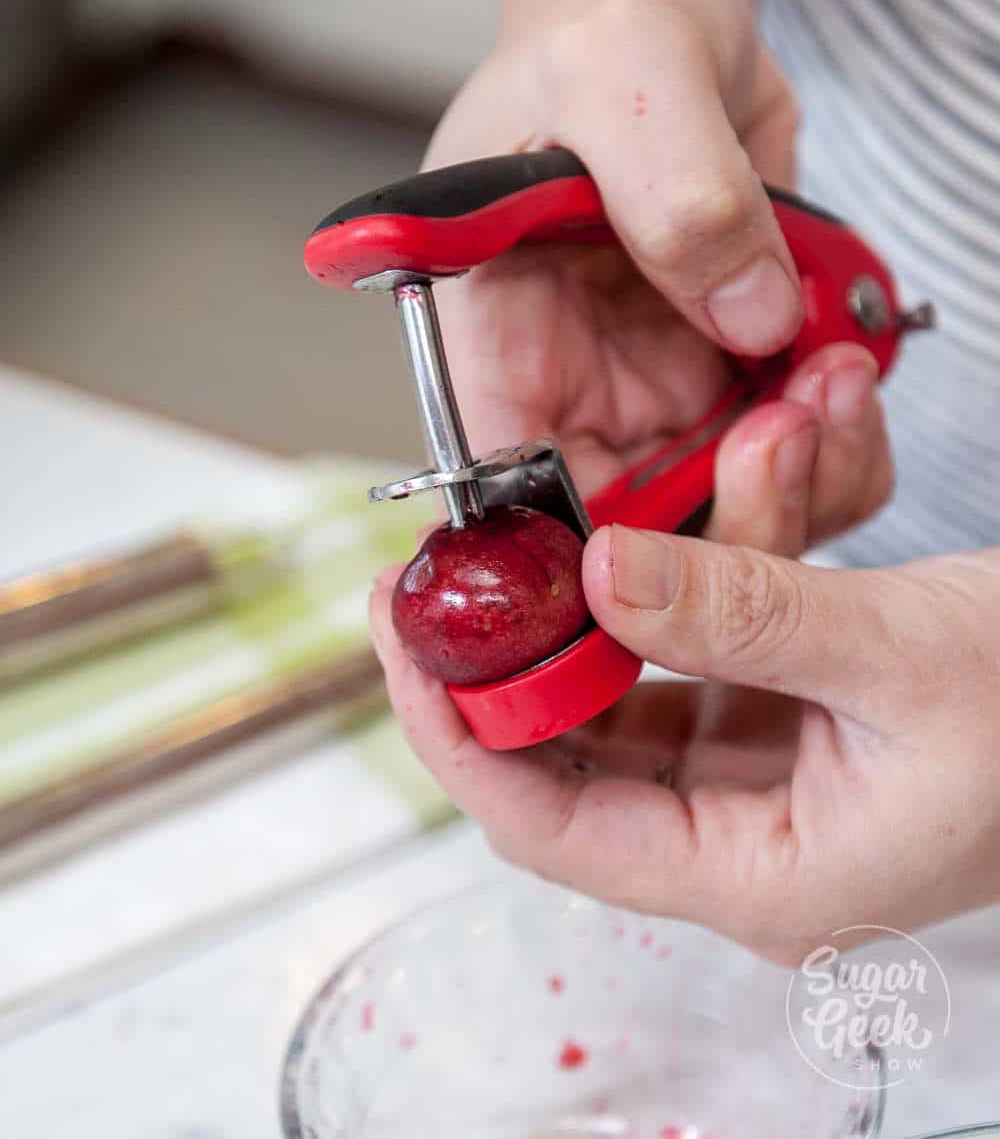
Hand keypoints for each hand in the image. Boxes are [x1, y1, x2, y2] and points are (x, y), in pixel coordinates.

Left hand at [370, 535, 999, 963]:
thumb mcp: (896, 655)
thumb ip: (741, 615)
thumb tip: (600, 576)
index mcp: (767, 878)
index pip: (556, 829)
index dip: (462, 739)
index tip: (406, 645)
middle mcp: (749, 838)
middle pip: (574, 758)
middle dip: (510, 657)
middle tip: (447, 572)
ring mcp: (762, 772)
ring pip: (635, 684)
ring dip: (621, 587)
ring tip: (593, 500)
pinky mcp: (781, 713)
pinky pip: (698, 643)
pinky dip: (697, 569)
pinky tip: (713, 492)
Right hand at [427, 0, 889, 545]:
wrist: (672, 20)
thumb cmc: (601, 30)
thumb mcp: (624, 69)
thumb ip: (674, 188)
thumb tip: (751, 318)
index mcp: (491, 344)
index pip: (509, 503)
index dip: (577, 560)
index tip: (671, 556)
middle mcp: (567, 391)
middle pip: (634, 536)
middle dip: (728, 514)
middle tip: (792, 424)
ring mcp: (653, 393)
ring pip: (726, 509)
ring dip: (801, 473)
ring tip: (835, 367)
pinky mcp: (728, 379)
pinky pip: (792, 455)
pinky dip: (838, 435)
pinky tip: (850, 359)